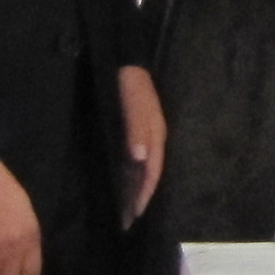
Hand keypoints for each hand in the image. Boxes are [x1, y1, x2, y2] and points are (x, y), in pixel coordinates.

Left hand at [117, 65, 164, 226]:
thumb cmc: (126, 79)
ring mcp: (144, 132)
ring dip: (135, 187)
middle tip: (127, 221)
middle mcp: (152, 135)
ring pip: (143, 167)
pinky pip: (136, 156)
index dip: (143, 193)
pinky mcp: (133, 127)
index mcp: (154, 132)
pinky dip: (130, 173)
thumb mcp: (132, 100)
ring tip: (124, 208)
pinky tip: (121, 181)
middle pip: (149, 172)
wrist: (120, 53)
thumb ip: (136, 126)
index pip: (151, 170)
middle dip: (140, 196)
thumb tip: (140, 159)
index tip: (132, 216)